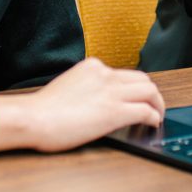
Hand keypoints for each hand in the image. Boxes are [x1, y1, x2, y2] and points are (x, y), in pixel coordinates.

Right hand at [0, 57, 164, 152]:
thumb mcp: (69, 86)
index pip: (123, 73)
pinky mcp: (115, 111)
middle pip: (142, 78)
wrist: (33, 118)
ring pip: (150, 91)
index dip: (132, 88)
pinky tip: (152, 124)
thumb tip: (98, 101)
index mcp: (92, 67)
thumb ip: (86, 88)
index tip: (133, 98)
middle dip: (151, 93)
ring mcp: (111, 91)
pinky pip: (145, 111)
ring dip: (157, 104)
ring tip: (157, 115)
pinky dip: (153, 117)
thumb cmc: (43, 109)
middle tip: (153, 106)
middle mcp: (104, 74)